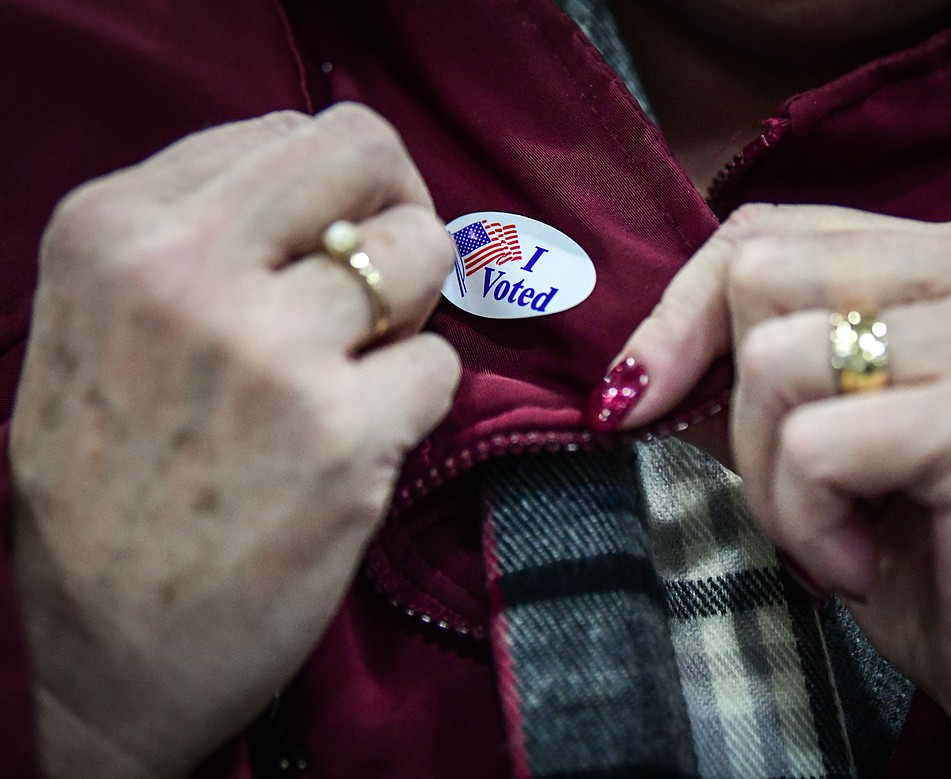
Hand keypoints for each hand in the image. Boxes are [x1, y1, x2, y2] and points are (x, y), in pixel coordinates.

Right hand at [10, 104, 459, 777]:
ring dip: (413, 314)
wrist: (90, 652)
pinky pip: (443, 366)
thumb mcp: (107, 320)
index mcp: (117, 226)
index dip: (340, 190)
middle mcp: (186, 270)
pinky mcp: (341, 438)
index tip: (338, 244)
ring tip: (359, 371)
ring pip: (423, 255)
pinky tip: (359, 442)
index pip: (293, 133)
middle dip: (396, 212)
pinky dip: (418, 401)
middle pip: (368, 158)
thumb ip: (210, 237)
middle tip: (387, 281)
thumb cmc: (105, 484)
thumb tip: (344, 194)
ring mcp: (270, 353)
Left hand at [605, 204, 950, 775]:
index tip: (634, 396)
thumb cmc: (945, 559)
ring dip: (769, 480)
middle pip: (759, 278)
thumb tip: (642, 370)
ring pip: (775, 362)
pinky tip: (858, 562)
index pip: (766, 232)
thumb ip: (757, 386)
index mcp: (943, 264)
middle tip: (791, 494)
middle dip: (733, 409)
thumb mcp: (831, 449)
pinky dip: (804, 523)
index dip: (678, 313)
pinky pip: (814, 445)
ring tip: (834, 534)